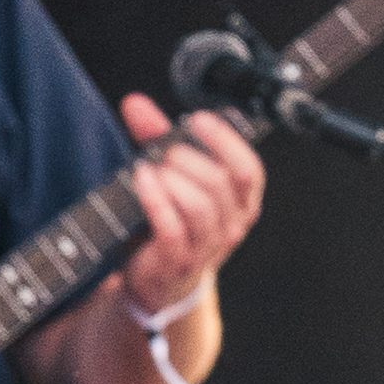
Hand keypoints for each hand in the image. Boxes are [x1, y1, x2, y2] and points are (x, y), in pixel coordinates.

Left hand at [115, 93, 266, 313]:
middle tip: (166, 150)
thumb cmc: (172, 221)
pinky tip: (141, 179)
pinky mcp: (177, 260)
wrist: (158, 280)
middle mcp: (231, 226)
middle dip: (190, 159)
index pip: (249, 169)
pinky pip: (171, 226)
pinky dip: (155, 198)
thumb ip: (157, 138)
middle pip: (220, 183)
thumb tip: (134, 103)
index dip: (225, 141)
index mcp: (242, 203)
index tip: (198, 119)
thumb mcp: (172, 176)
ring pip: (200, 206)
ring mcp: (206, 247)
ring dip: (173, 179)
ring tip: (152, 166)